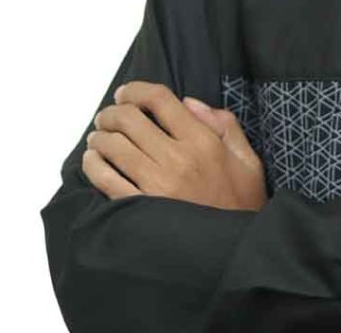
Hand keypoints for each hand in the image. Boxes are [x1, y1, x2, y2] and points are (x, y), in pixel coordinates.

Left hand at [82, 81, 267, 211]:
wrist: (235, 250)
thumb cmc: (241, 203)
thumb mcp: (247, 159)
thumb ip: (224, 124)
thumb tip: (188, 103)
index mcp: (202, 141)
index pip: (160, 100)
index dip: (136, 90)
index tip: (126, 92)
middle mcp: (177, 158)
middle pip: (131, 119)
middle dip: (112, 112)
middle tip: (108, 115)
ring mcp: (156, 185)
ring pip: (114, 146)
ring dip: (100, 136)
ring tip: (98, 137)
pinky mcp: (141, 210)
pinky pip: (107, 180)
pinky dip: (93, 165)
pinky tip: (92, 160)